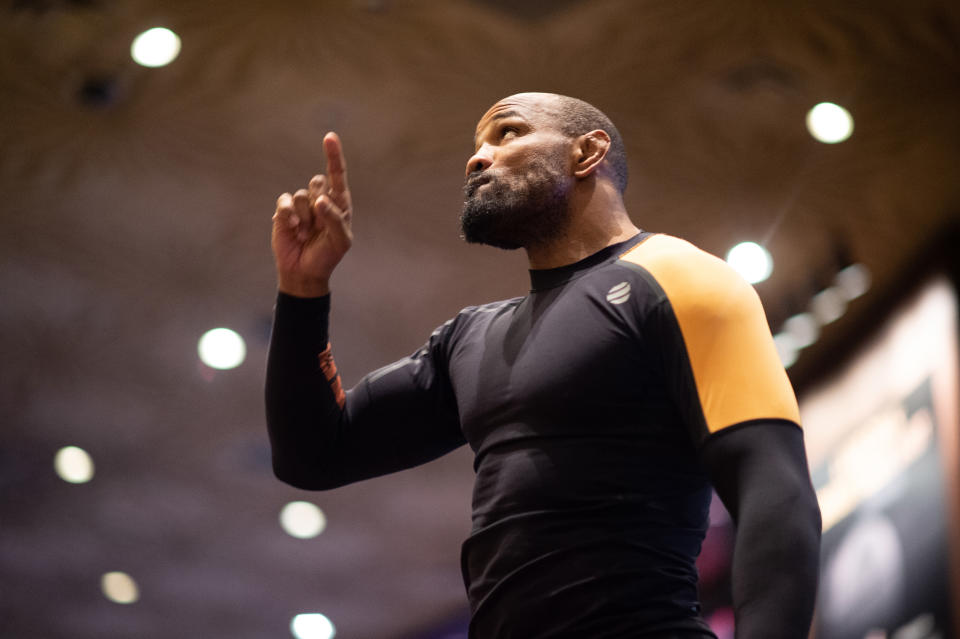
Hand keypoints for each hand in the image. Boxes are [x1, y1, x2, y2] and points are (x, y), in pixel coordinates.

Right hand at [272, 132, 352, 296]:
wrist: (303, 272)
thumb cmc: (327, 255)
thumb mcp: (340, 241)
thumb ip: (334, 219)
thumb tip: (320, 200)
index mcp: (339, 203)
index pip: (338, 175)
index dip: (334, 155)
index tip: (330, 137)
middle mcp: (321, 199)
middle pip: (318, 182)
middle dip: (318, 205)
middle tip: (318, 228)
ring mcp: (302, 205)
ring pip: (301, 195)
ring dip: (304, 217)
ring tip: (306, 234)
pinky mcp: (284, 211)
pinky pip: (285, 201)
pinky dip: (288, 215)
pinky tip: (293, 229)